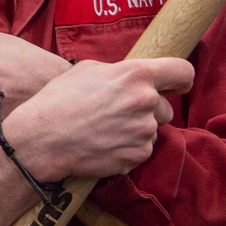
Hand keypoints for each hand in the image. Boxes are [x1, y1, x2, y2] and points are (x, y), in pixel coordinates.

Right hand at [4, 57, 193, 181]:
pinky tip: (104, 143)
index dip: (181, 78)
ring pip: (151, 130)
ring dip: (136, 130)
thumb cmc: (60, 99)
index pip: (183, 71)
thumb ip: (121, 71)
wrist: (42, 138)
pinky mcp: (136, 156)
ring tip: (105, 128)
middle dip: (148, 109)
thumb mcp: (89, 69)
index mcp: (136, 74)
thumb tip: (136, 77)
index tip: (178, 84)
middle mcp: (145, 102)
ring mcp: (143, 132)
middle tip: (118, 112)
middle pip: (165, 107)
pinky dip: (128, 148)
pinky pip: (141, 150)